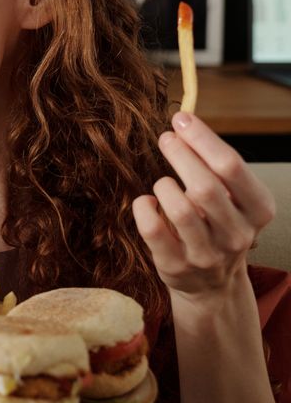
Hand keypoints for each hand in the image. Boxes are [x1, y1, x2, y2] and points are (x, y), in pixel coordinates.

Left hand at [132, 112, 275, 301]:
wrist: (212, 283)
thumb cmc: (218, 224)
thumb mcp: (232, 198)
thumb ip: (215, 166)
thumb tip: (183, 123)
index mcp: (258, 210)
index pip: (231, 166)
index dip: (203, 138)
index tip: (181, 119)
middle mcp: (237, 234)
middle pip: (205, 186)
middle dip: (180, 155)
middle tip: (166, 138)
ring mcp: (207, 254)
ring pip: (180, 209)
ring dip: (164, 185)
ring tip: (163, 182)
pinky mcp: (175, 266)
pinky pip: (153, 229)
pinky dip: (143, 208)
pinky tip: (146, 202)